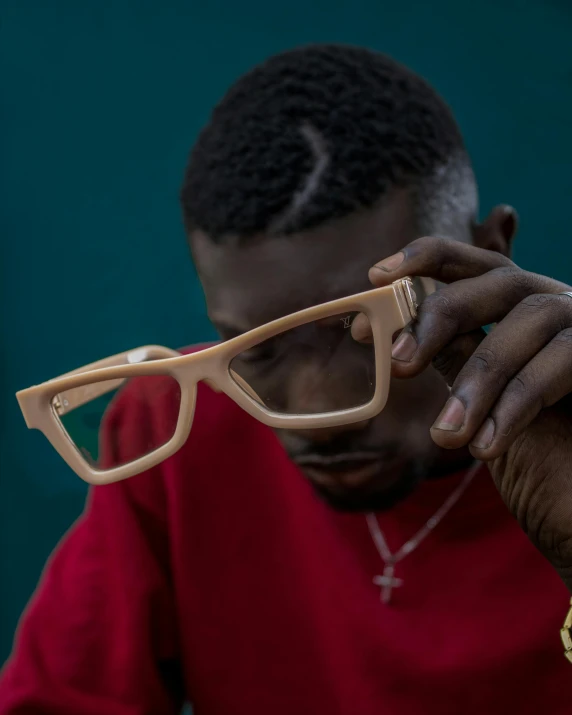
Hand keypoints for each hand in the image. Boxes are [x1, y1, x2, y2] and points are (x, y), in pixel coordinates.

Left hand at [361, 236, 571, 590]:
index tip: (376, 276)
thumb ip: (456, 357)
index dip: (427, 259)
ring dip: (479, 378)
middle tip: (400, 363)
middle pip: (502, 279)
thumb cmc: (540, 462)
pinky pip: (564, 360)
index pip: (477, 265)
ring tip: (446, 436)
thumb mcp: (482, 405)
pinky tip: (486, 448)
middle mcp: (561, 313)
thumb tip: (397, 330)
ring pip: (533, 318)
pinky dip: (517, 403)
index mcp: (524, 316)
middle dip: (444, 314)